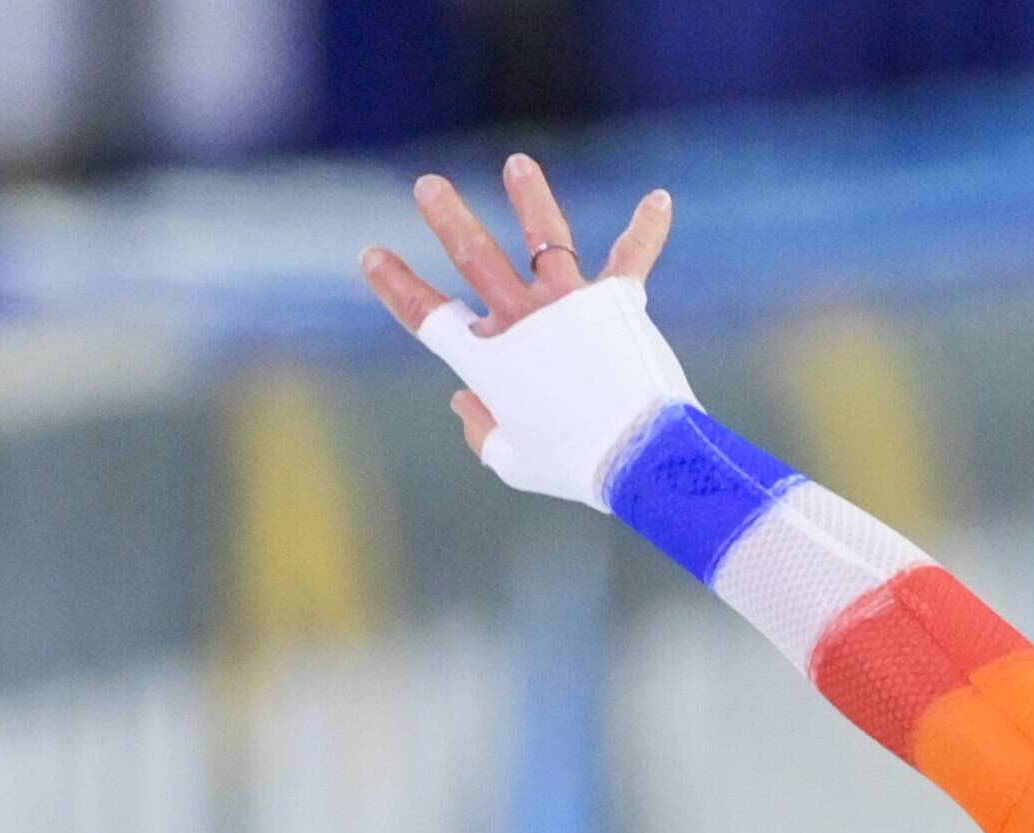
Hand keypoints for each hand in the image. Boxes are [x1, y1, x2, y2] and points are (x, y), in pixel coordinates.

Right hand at [357, 151, 685, 498]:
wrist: (642, 456)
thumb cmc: (577, 466)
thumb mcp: (514, 460)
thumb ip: (482, 429)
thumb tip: (464, 401)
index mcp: (489, 361)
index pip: (429, 316)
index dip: (398, 286)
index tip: (373, 255)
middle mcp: (524, 319)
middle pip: (475, 257)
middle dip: (448, 217)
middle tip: (429, 186)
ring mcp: (570, 303)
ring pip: (544, 236)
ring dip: (530, 196)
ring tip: (519, 165)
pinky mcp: (618, 300)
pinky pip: (632, 256)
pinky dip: (647, 228)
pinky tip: (660, 199)